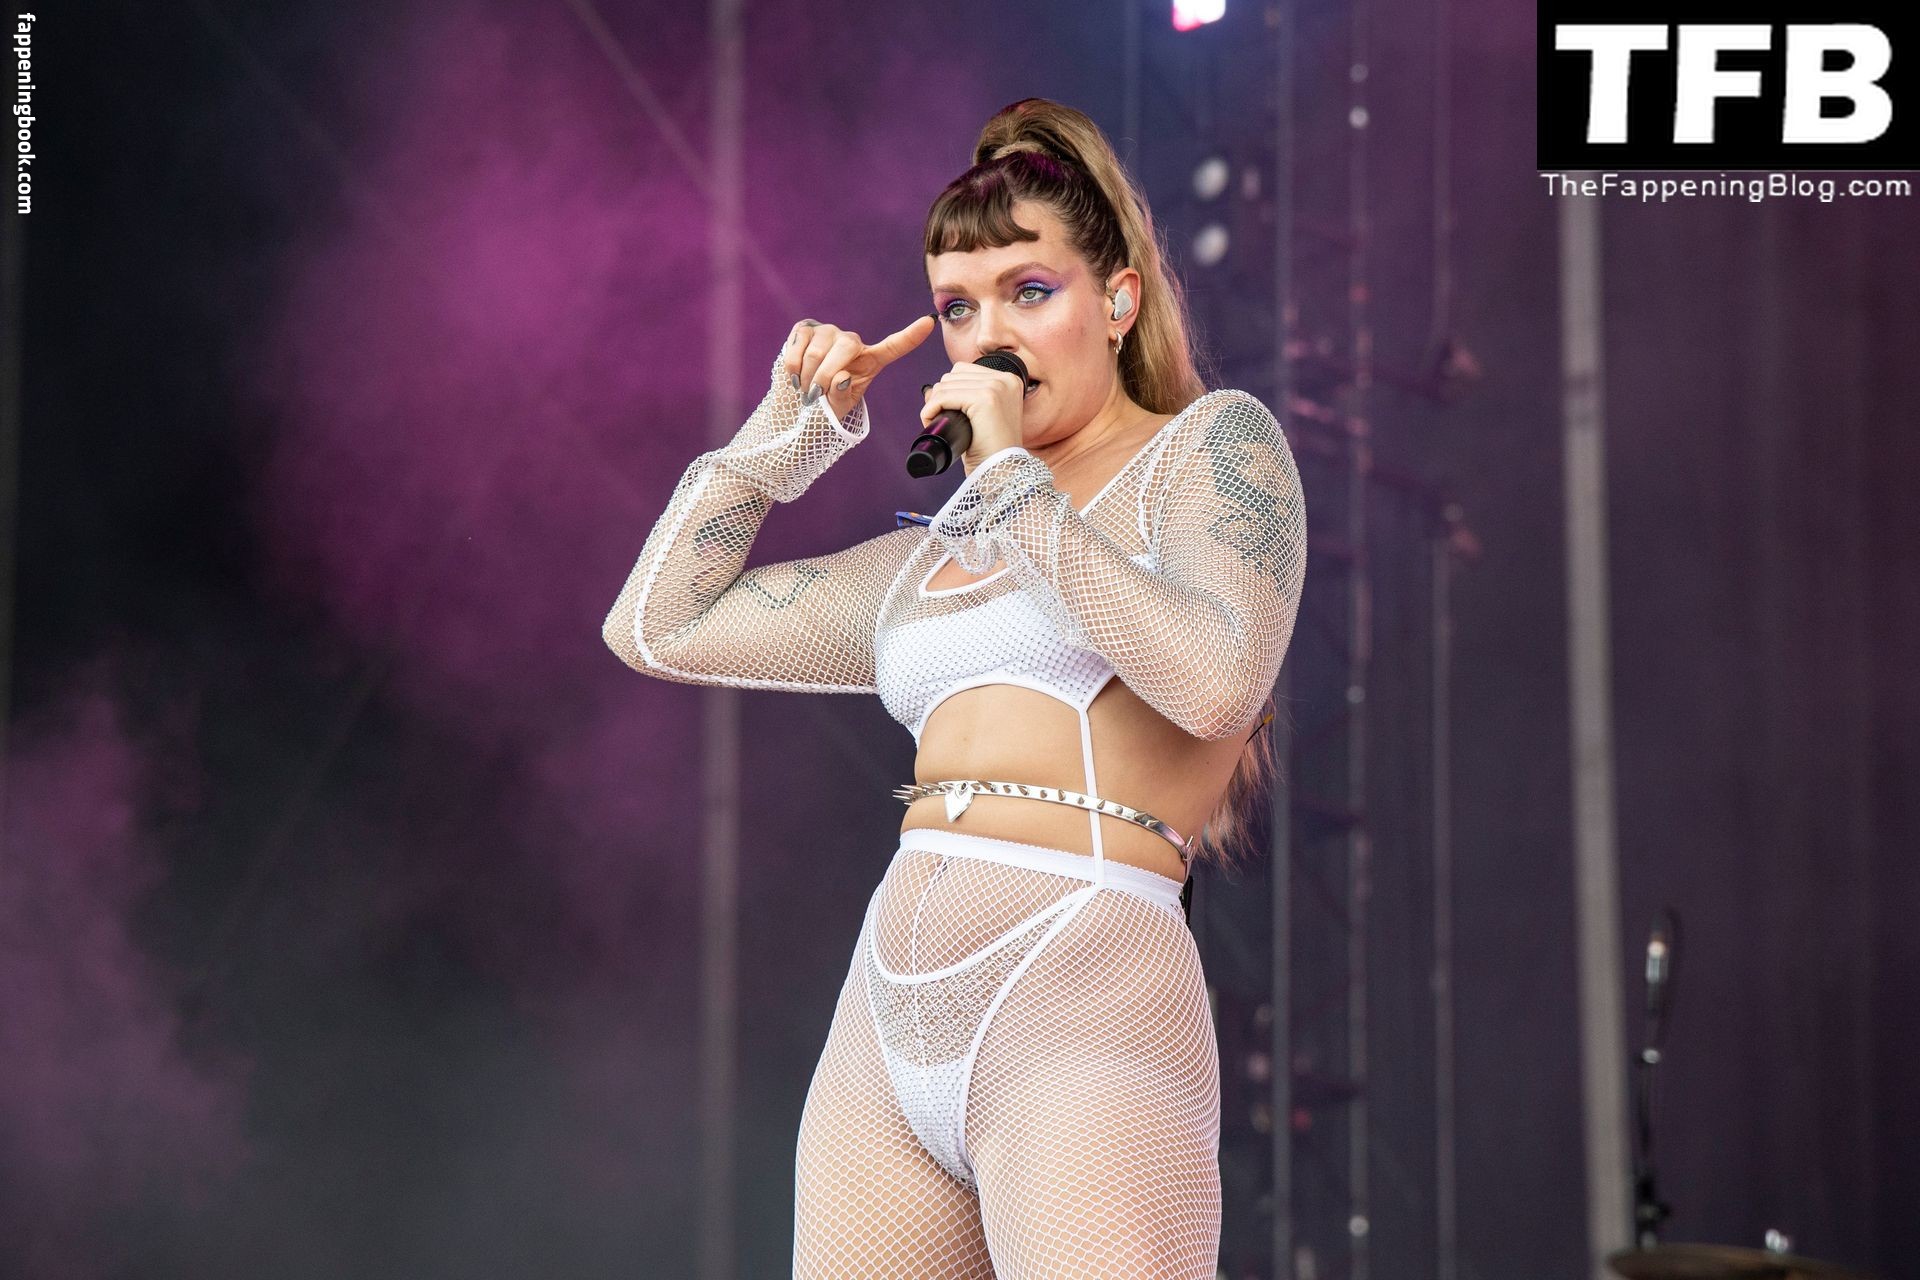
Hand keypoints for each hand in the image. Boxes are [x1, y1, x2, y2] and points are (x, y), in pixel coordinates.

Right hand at [784, 315, 935, 423]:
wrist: (795, 399)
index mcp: (869, 360)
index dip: (911, 336)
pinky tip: (794, 378)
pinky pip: (798, 347)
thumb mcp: (838, 408)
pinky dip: (793, 369)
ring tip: (805, 390)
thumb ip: (843, 397)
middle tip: (814, 396)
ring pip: (817, 352)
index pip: (894, 346)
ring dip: (806, 378)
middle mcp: (851, 341)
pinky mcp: (804, 329)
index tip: (929, 322)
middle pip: (845, 348)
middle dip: (826, 376)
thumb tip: (840, 377)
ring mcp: (827, 332)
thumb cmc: (824, 404)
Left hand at [918, 361, 1026, 468]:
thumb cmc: (989, 451)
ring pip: (946, 384)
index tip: (947, 413)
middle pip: (954, 374)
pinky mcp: (986, 398)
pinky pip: (944, 396)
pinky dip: (931, 409)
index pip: (964, 370)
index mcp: (1008, 381)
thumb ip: (962, 398)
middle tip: (940, 421)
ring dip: (934, 404)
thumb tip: (929, 389)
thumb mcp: (979, 418)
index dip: (949, 390)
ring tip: (937, 424)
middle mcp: (1005, 380)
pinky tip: (931, 422)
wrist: (1002, 473)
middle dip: (940, 397)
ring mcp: (997, 387)